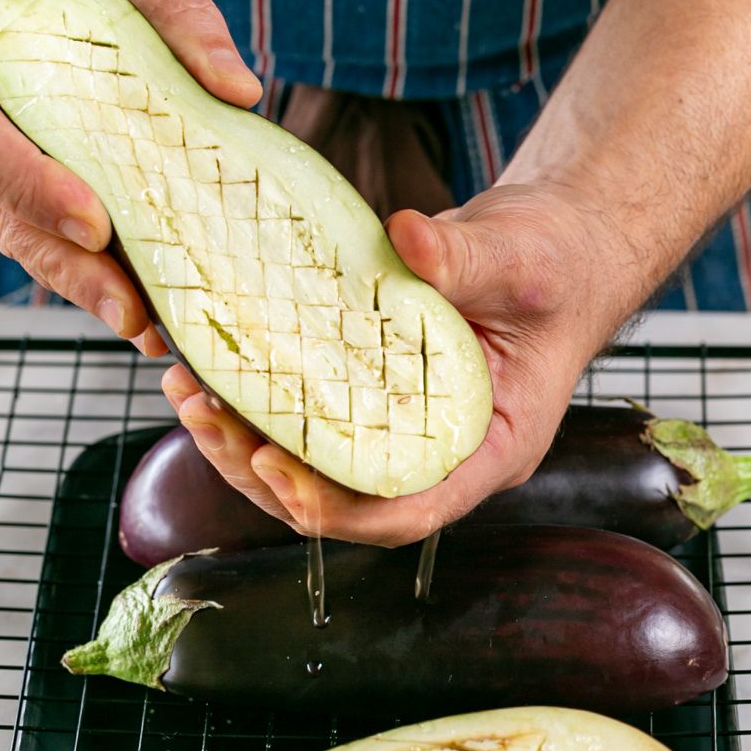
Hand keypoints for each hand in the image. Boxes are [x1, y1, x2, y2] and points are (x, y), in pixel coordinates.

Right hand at [0, 0, 260, 344]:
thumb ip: (173, 6)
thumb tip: (242, 90)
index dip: (24, 183)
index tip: (94, 222)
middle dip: (58, 260)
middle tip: (131, 311)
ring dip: (67, 274)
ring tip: (141, 321)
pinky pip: (5, 215)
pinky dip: (61, 252)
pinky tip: (121, 291)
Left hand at [164, 182, 651, 544]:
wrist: (560, 242)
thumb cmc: (559, 261)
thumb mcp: (521, 256)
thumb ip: (465, 256)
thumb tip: (407, 238)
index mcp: (492, 446)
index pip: (413, 510)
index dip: (342, 511)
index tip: (278, 474)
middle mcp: (443, 452)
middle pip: (346, 501)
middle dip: (269, 476)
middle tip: (209, 421)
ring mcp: (405, 428)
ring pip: (317, 469)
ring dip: (248, 445)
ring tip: (191, 396)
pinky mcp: (376, 396)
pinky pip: (312, 421)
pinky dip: (261, 404)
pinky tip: (213, 371)